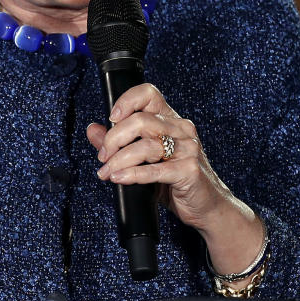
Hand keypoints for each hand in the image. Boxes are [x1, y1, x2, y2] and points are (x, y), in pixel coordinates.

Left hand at [87, 83, 261, 270]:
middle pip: (141, 121)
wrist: (207, 206)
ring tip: (107, 172)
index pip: (149, 94)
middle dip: (114, 139)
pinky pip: (156, 169)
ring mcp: (188, 149)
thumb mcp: (144, 160)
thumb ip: (119, 143)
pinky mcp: (190, 171)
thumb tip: (92, 129)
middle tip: (103, 156)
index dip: (127, 101)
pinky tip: (120, 179)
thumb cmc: (175, 180)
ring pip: (146, 145)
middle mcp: (182, 130)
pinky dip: (133, 174)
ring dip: (119, 160)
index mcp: (171, 120)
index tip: (111, 118)